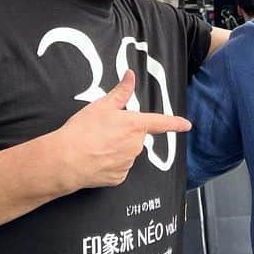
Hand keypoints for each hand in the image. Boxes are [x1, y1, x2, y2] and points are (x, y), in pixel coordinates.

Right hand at [56, 70, 191, 190]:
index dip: (175, 123)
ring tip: (95, 145)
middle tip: (103, 131)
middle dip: (123, 133)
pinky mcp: (118, 178)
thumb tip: (131, 75)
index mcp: (135, 125)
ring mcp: (128, 164)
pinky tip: (96, 159)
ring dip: (115, 149)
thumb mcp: (102, 106)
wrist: (66, 160)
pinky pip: (118, 168)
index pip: (161, 123)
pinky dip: (109, 163)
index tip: (187, 125)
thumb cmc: (83, 131)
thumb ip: (120, 92)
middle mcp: (136, 146)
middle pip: (135, 137)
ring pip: (126, 153)